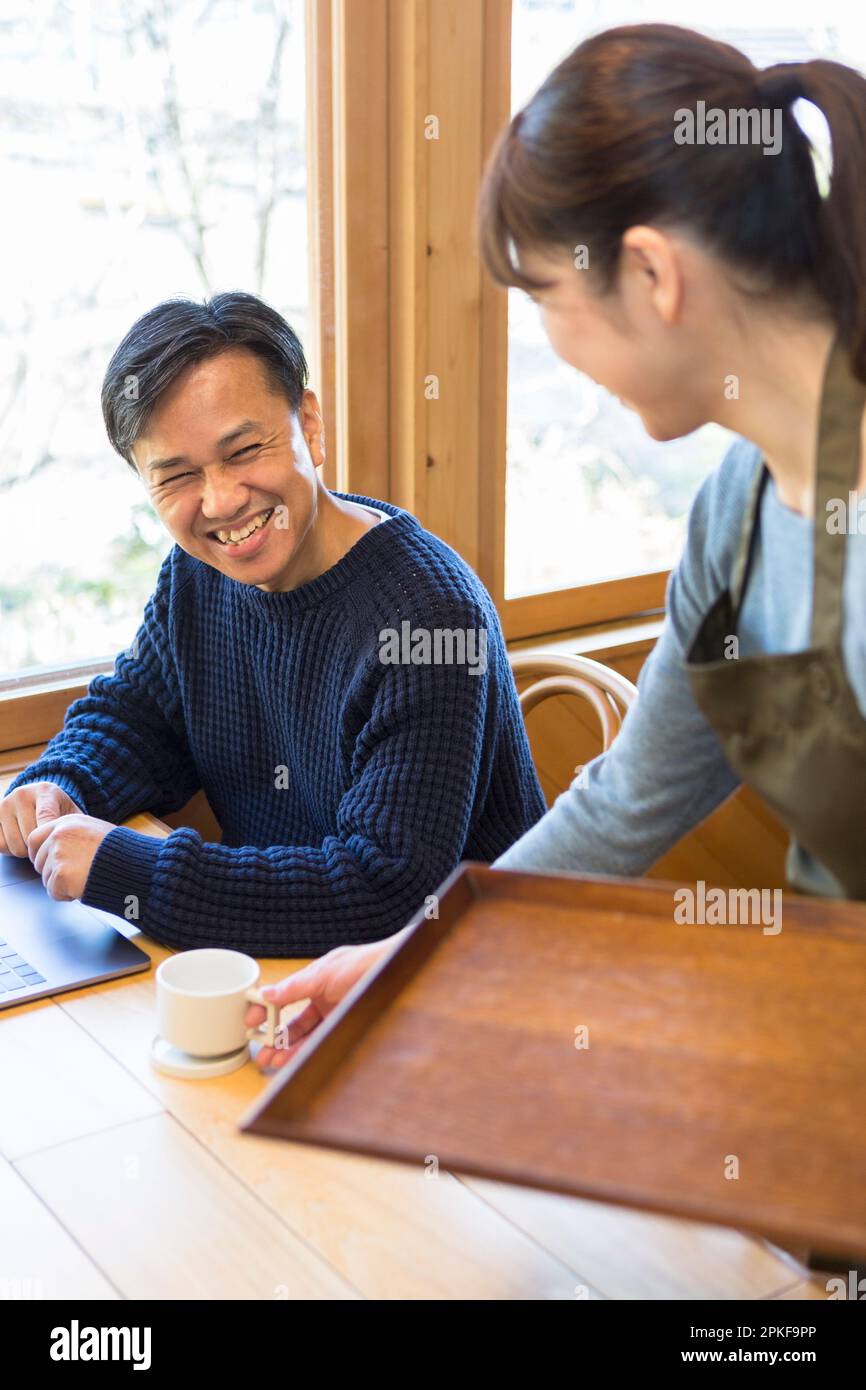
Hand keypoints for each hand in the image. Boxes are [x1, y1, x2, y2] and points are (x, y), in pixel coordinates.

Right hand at [0, 781, 81, 856]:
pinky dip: (10, 849)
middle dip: (40, 846)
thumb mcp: (72, 814)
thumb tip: (77, 845)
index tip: (57, 845)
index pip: (45, 821)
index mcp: (45, 791)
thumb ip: (74, 827)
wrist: (39, 800)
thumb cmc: (59, 811)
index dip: (50, 839)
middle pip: (31, 839)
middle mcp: (21, 794)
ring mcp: (4, 804)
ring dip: (26, 850)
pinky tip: (20, 839)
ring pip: (15, 846)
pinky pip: (0, 845)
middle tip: (46, 841)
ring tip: (34, 840)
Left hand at [26, 813, 116, 900]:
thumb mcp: (94, 831)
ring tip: (85, 878)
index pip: (34, 838)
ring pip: (46, 879)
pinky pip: (53, 892)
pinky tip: (83, 886)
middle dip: (53, 873)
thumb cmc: (120, 851)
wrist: (134, 864)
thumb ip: (72, 836)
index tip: (49, 863)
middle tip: (74, 875)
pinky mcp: (61, 873)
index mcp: (67, 822)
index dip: (40, 854)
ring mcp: (59, 853)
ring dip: (62, 885)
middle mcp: (59, 834)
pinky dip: (67, 895)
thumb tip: (55, 850)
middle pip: (39, 861)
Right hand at [245, 932, 405, 1070]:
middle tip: (259, 1048)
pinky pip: (320, 1042)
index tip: (250, 1021)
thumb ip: (295, 986)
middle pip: (291, 1021)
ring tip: (270, 1060)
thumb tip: (267, 993)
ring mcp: (333, 1015)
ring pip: (304, 1035)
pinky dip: (303, 1051)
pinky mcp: (344, 1027)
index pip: (282, 997)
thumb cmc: (363, 964)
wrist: (394, 972)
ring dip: (285, 1048)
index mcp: (313, 981)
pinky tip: (291, 1059)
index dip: (266, 1009)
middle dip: (273, 1036)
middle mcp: (321, 998)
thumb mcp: (324, 973)